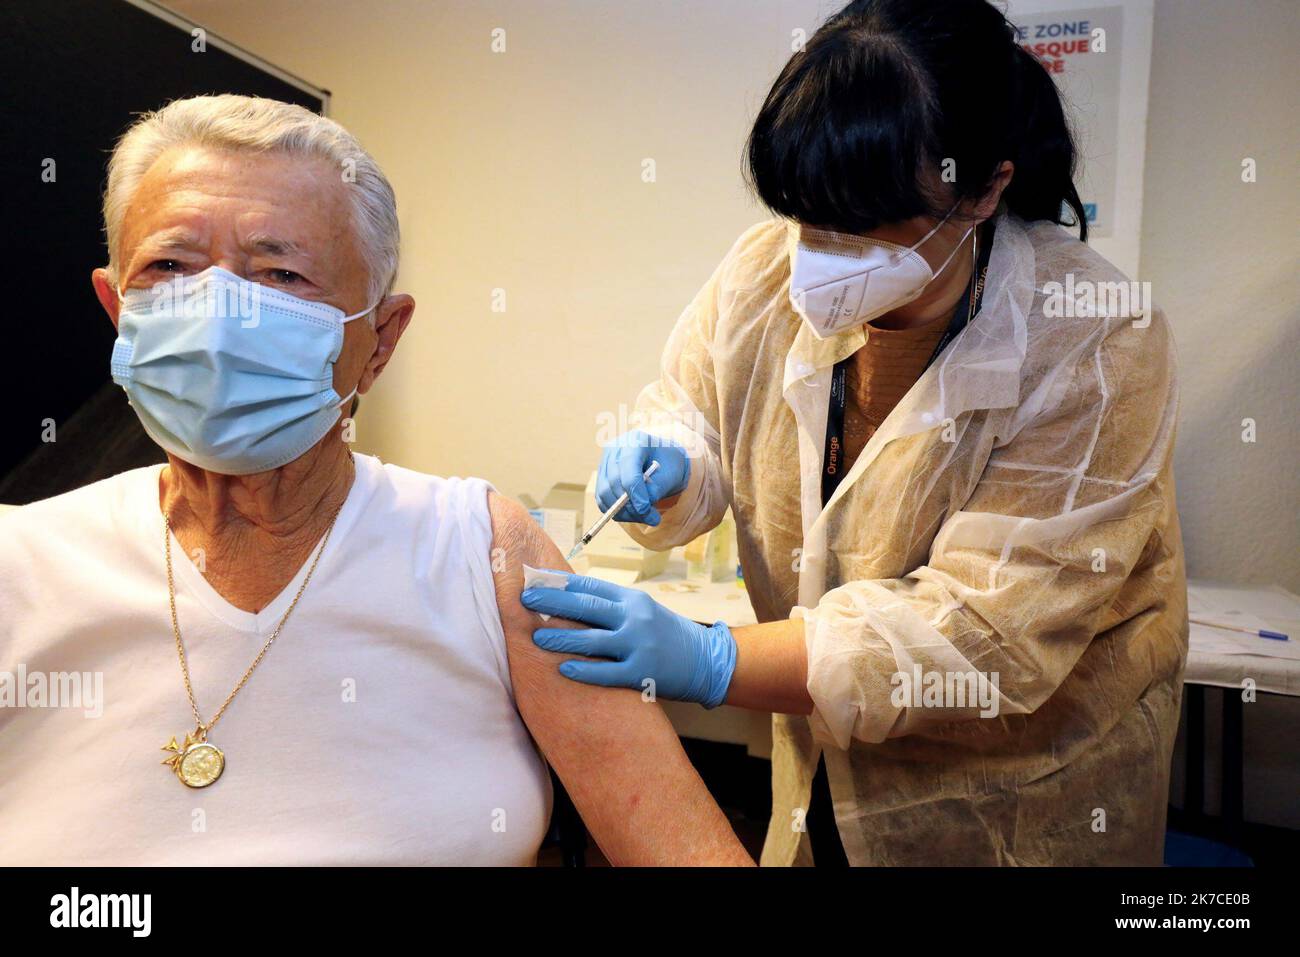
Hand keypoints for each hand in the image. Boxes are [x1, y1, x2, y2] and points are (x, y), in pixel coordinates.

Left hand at [520, 573, 735, 707]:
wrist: (707, 660)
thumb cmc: (667, 635)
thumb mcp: (643, 611)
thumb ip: (612, 606)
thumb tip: (569, 599)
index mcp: (632, 600)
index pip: (590, 586)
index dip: (560, 583)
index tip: (535, 579)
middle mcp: (634, 618)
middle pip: (586, 607)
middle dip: (553, 602)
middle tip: (525, 600)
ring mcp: (638, 646)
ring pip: (592, 639)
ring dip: (561, 637)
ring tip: (536, 637)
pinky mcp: (642, 673)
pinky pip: (607, 673)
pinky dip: (584, 671)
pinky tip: (563, 669)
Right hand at [596, 430, 689, 525]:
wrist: (662, 458)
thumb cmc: (670, 463)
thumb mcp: (672, 474)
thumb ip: (657, 489)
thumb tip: (640, 506)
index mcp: (636, 441)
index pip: (629, 469)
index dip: (635, 493)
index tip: (646, 510)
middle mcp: (615, 448)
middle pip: (614, 482)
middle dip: (631, 506)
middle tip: (652, 519)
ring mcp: (605, 461)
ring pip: (605, 492)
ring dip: (623, 512)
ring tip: (645, 517)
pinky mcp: (601, 475)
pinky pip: (602, 498)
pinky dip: (615, 511)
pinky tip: (633, 514)